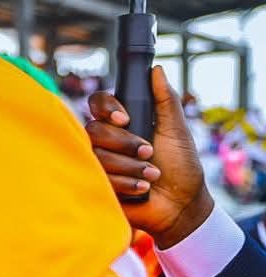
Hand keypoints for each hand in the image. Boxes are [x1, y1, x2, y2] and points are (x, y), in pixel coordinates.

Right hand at [87, 66, 213, 247]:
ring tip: (151, 176)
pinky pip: (100, 177)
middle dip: (125, 143)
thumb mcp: (176, 130)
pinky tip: (142, 189)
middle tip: (149, 152)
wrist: (181, 205)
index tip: (125, 119)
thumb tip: (157, 70)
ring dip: (130, 167)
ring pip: (97, 155)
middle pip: (95, 130)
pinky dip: (127, 183)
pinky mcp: (96, 184)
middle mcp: (106, 141)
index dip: (107, 108)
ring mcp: (99, 163)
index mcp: (122, 124)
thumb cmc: (181, 167)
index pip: (98, 103)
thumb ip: (166, 99)